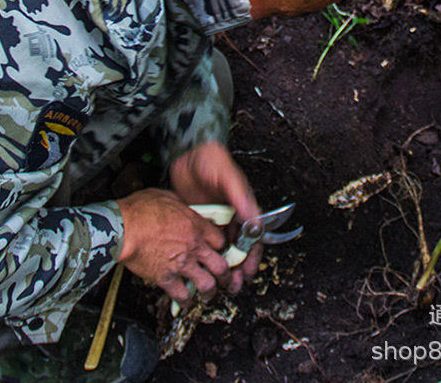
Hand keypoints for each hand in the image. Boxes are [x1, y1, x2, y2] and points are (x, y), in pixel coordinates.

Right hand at [116, 188, 231, 305]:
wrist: (124, 228)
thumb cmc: (140, 210)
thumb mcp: (167, 196)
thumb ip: (179, 203)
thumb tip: (180, 203)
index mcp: (196, 225)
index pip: (221, 240)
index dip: (222, 247)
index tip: (220, 250)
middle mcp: (193, 246)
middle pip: (221, 265)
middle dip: (225, 274)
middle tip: (224, 278)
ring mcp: (182, 264)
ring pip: (207, 284)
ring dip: (209, 290)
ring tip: (208, 294)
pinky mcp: (166, 278)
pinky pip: (182, 295)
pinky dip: (185, 300)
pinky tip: (185, 300)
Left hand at [169, 141, 260, 292]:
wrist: (186, 153)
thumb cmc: (210, 159)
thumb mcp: (226, 176)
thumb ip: (240, 197)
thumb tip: (254, 220)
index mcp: (243, 206)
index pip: (253, 236)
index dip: (252, 256)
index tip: (247, 273)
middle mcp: (231, 215)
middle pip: (238, 247)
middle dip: (237, 268)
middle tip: (232, 286)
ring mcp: (215, 219)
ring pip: (221, 248)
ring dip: (222, 266)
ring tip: (217, 283)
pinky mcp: (198, 221)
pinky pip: (203, 242)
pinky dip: (204, 256)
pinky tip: (199, 268)